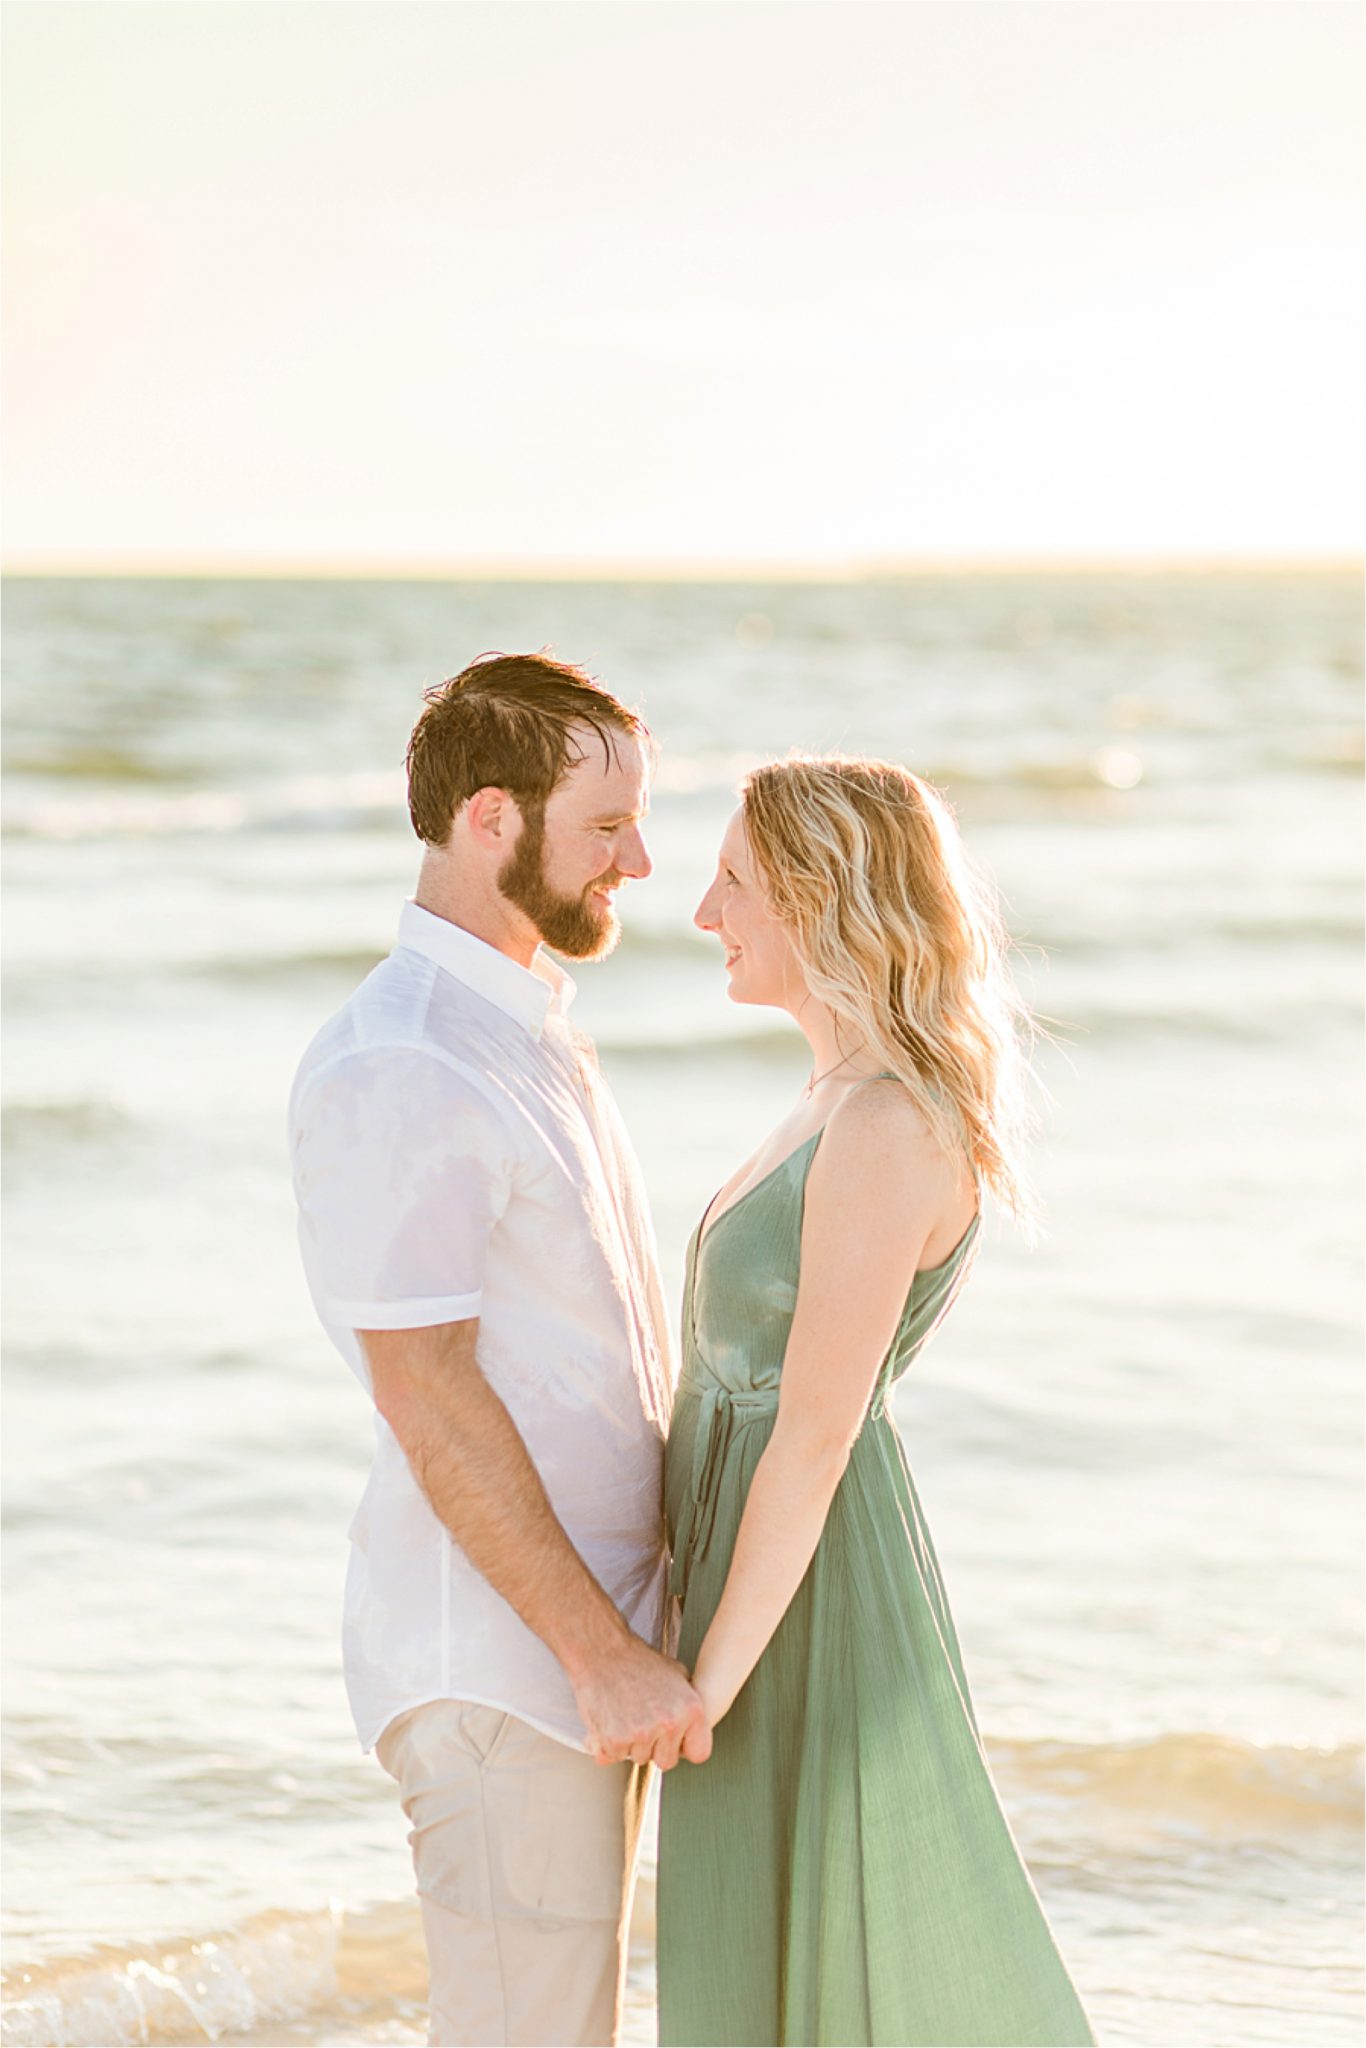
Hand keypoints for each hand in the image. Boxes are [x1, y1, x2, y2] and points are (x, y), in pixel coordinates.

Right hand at [571, 1631, 706, 1770]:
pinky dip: (607, 1744)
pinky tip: (609, 1719)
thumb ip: (687, 1706)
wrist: (601, 1651)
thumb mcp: (676, 1675)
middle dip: (655, 1747)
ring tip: (624, 1714)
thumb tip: (692, 1728)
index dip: (684, 1747)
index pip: (699, 1752)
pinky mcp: (615, 1742)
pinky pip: (613, 1757)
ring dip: (631, 1744)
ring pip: (639, 1758)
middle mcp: (670, 1724)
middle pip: (667, 1761)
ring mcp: (642, 1734)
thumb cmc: (636, 1661)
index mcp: (691, 1709)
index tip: (673, 1740)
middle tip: (642, 1722)